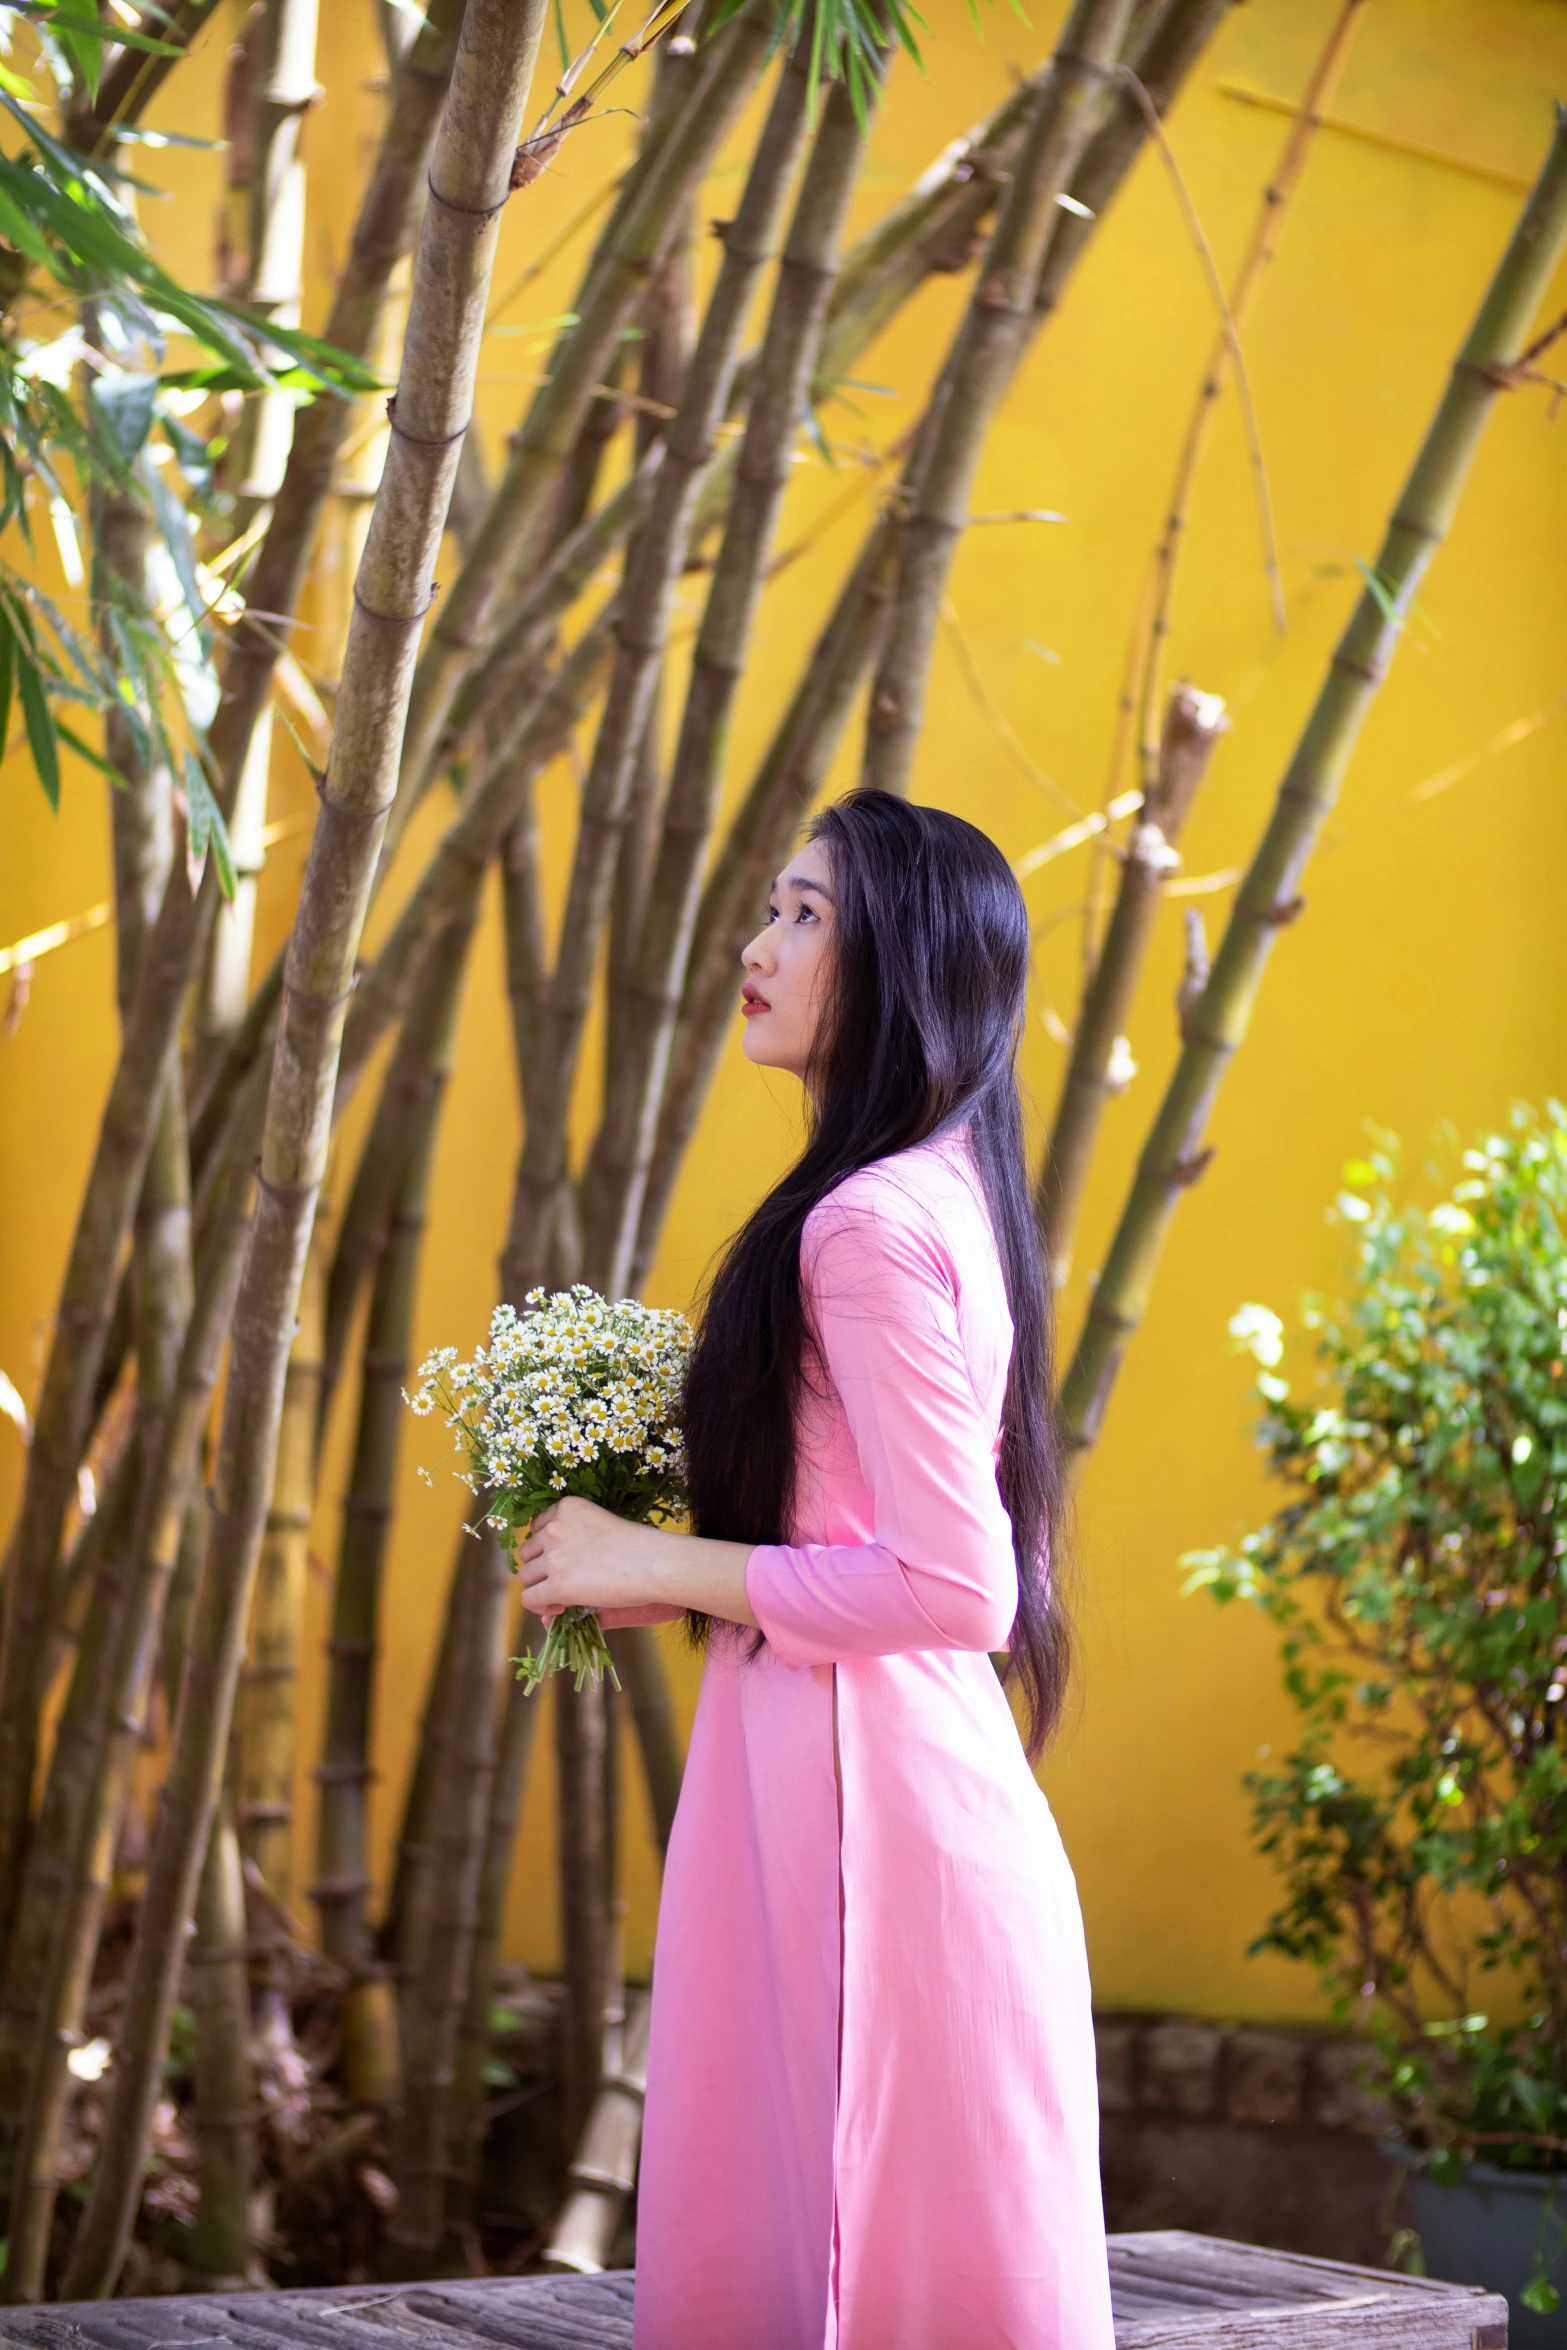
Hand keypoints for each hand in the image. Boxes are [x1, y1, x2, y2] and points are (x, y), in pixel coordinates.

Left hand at [516, 1496, 675, 1621]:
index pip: (537, 1527)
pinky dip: (539, 1605)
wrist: (653, 1562)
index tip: (561, 1559)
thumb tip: (553, 1566)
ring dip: (539, 1587)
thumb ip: (574, 1541)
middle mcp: (555, 1527)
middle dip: (540, 1567)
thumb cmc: (638, 1545)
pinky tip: (558, 1608)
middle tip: (560, 1580)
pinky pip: (529, 1598)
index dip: (546, 1547)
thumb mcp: (600, 1529)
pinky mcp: (558, 1584)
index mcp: (567, 1507)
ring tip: (560, 1597)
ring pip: (525, 1576)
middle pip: (527, 1552)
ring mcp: (554, 1556)